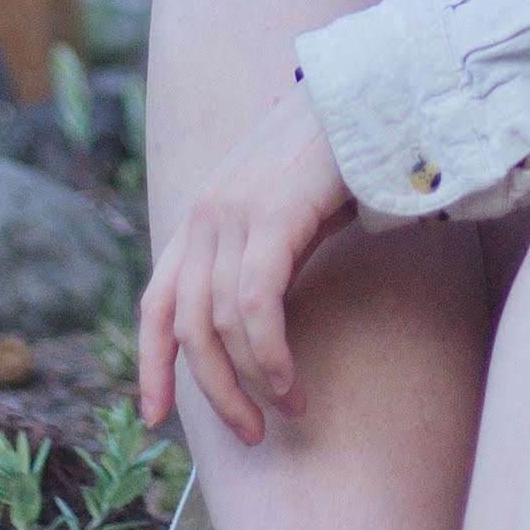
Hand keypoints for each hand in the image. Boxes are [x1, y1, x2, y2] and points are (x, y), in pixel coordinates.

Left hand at [138, 91, 359, 445]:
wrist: (379, 95)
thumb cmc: (345, 158)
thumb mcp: (289, 212)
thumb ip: (264, 256)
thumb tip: (260, 322)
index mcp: (204, 215)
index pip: (157, 302)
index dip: (151, 363)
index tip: (154, 417)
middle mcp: (206, 213)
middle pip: (185, 325)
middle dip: (212, 391)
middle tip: (250, 434)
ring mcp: (234, 211)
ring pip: (220, 323)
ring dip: (252, 381)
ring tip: (289, 412)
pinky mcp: (271, 214)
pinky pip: (255, 304)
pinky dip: (269, 353)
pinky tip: (290, 383)